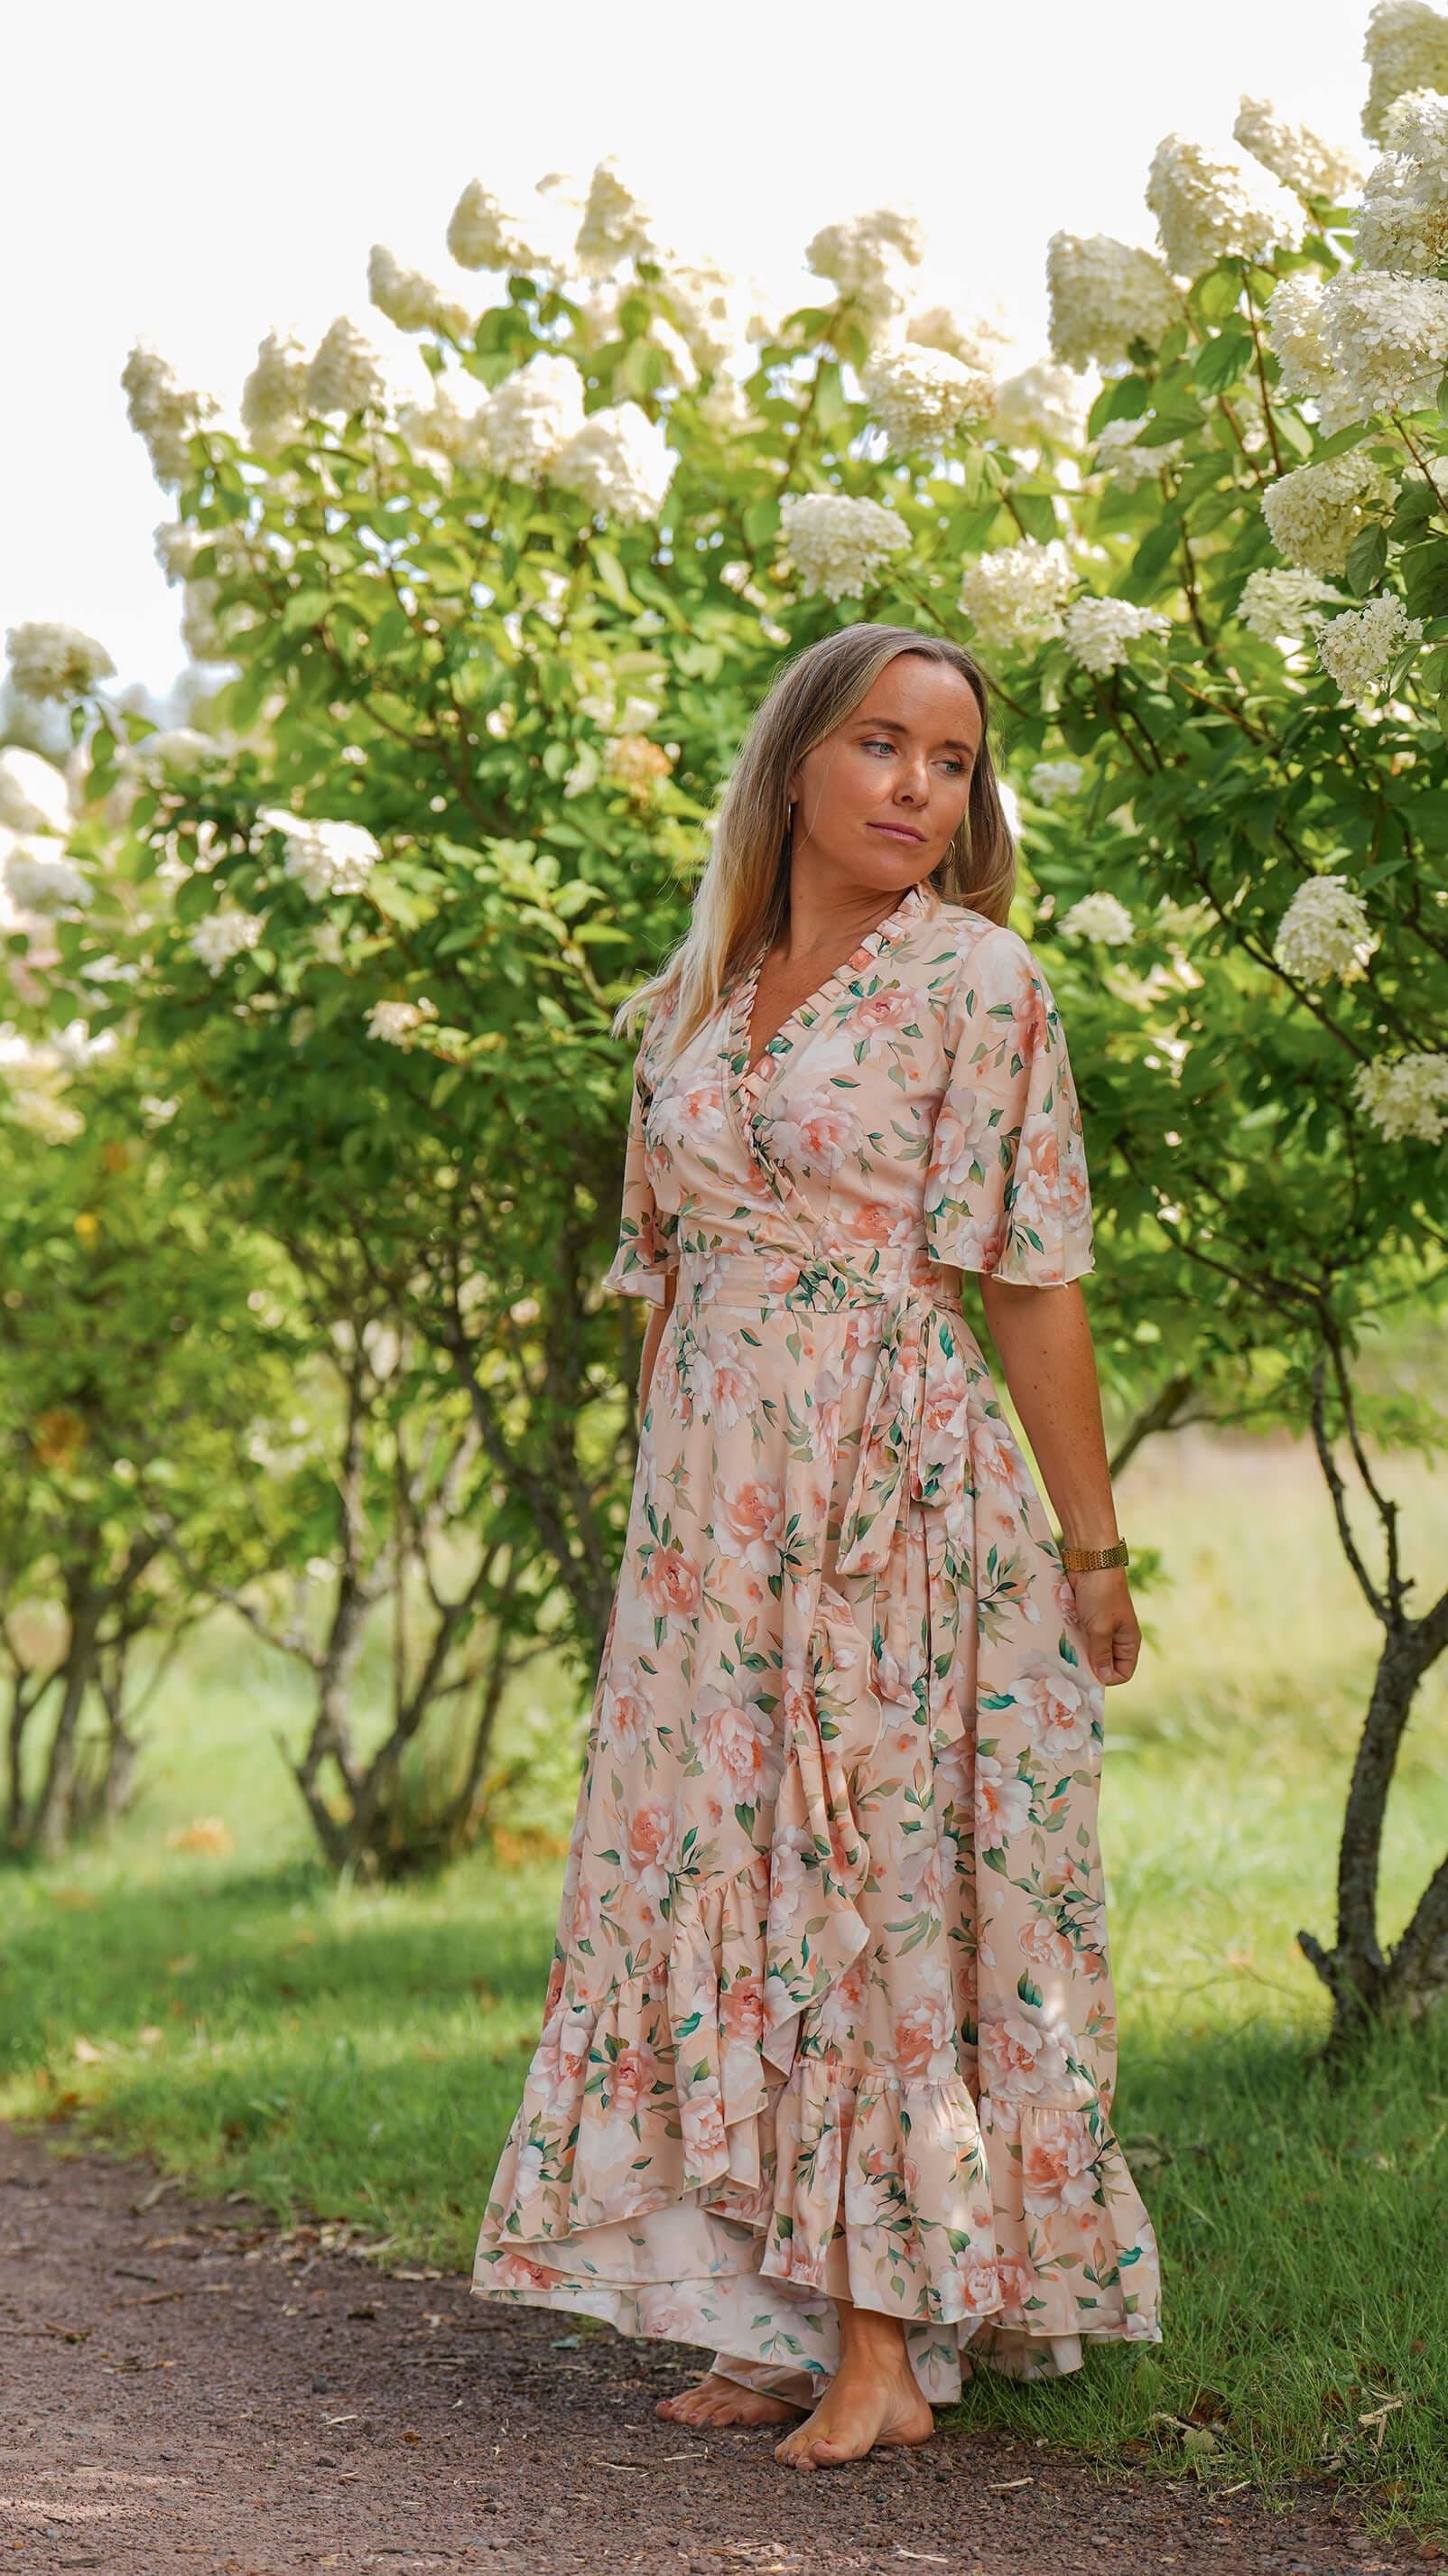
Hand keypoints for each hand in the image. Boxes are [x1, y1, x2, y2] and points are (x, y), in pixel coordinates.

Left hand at [1069, 1567, 1139, 1686]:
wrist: (1089, 1560)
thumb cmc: (1100, 1594)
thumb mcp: (1101, 1628)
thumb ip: (1101, 1654)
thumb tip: (1102, 1679)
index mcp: (1128, 1641)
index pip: (1123, 1672)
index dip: (1107, 1678)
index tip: (1088, 1675)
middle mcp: (1116, 1636)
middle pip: (1104, 1664)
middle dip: (1089, 1666)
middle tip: (1071, 1668)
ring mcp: (1100, 1627)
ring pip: (1089, 1650)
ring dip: (1078, 1652)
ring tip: (1064, 1654)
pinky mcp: (1085, 1618)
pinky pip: (1079, 1636)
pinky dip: (1070, 1639)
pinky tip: (1059, 1641)